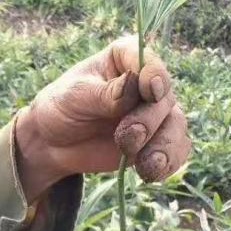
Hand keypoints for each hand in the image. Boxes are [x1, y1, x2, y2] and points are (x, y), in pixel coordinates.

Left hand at [14, 37, 190, 200]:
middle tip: (125, 139)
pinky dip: (168, 162)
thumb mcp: (75, 97)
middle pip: (164, 98)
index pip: (149, 61)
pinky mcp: (157, 140)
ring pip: (176, 125)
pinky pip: (176, 149)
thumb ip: (105, 94)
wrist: (53, 143)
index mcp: (126, 57)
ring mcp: (155, 112)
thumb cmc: (62, 107)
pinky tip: (151, 173)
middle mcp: (147, 82)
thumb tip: (133, 85)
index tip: (150, 91)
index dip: (154, 75)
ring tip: (145, 166)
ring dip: (163, 146)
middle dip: (149, 121)